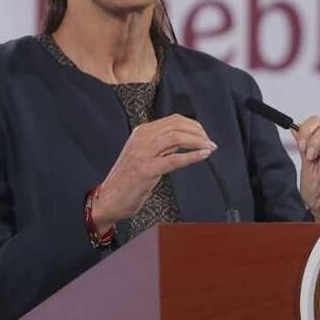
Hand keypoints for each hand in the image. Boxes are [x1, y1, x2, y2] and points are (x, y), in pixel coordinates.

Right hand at [91, 115, 215, 232]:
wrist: (109, 199)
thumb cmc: (129, 179)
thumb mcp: (144, 154)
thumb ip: (163, 144)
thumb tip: (187, 138)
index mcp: (141, 132)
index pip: (173, 120)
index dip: (193, 125)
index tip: (204, 135)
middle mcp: (141, 139)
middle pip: (176, 126)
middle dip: (198, 133)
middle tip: (211, 142)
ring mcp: (142, 154)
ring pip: (176, 138)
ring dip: (198, 142)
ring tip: (210, 148)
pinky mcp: (146, 170)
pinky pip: (174, 159)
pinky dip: (192, 156)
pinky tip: (203, 156)